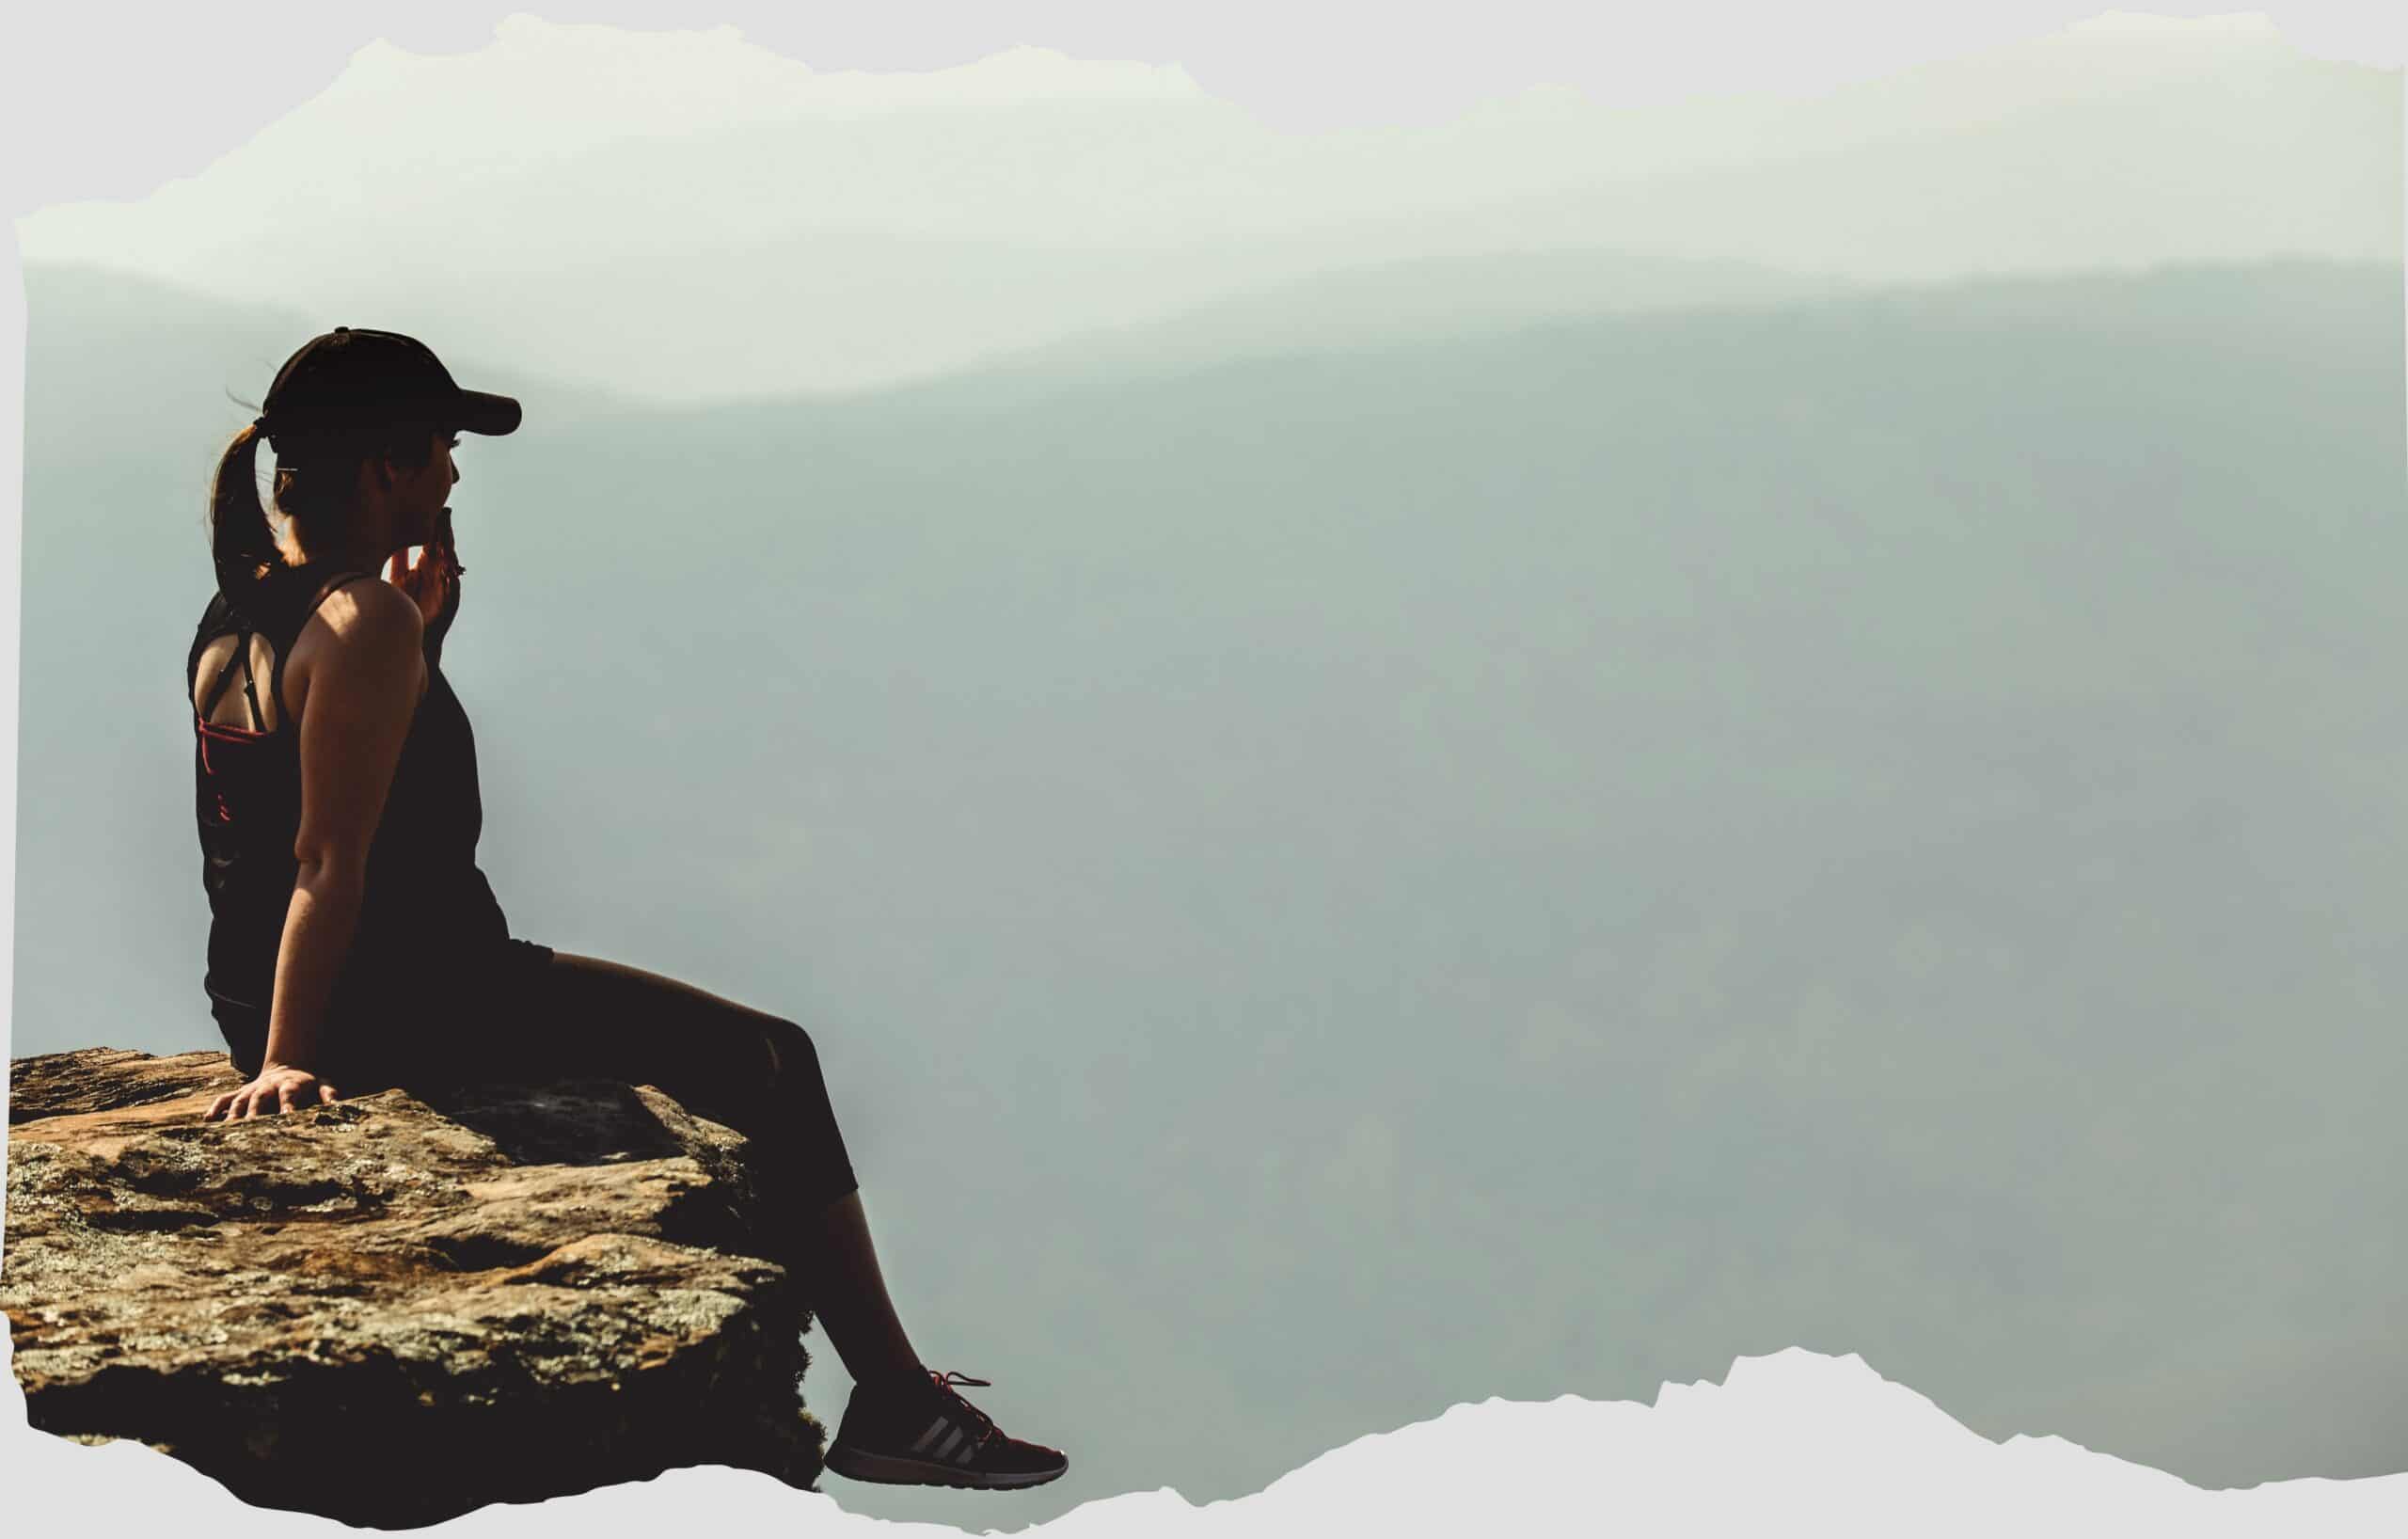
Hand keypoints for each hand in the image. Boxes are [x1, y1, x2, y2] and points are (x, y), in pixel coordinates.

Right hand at [206, 1062, 339, 1120]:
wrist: (289, 1065)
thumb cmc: (309, 1081)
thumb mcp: (323, 1083)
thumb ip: (330, 1094)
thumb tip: (337, 1106)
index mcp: (290, 1084)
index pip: (288, 1094)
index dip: (287, 1105)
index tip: (287, 1117)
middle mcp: (268, 1086)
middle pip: (259, 1098)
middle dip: (254, 1111)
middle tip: (249, 1127)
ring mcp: (252, 1089)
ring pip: (239, 1100)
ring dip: (232, 1113)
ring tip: (227, 1128)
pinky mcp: (241, 1092)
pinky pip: (225, 1098)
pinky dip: (215, 1107)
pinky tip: (207, 1120)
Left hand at [386, 507, 462, 653]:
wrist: (411, 631)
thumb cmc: (405, 605)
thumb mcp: (398, 576)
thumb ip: (399, 557)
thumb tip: (396, 538)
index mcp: (426, 566)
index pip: (434, 542)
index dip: (436, 527)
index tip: (437, 511)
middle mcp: (437, 574)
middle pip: (443, 549)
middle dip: (445, 532)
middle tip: (446, 514)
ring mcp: (446, 588)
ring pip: (450, 566)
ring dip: (450, 552)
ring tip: (447, 538)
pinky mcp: (450, 604)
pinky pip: (453, 589)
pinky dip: (452, 581)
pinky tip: (450, 571)